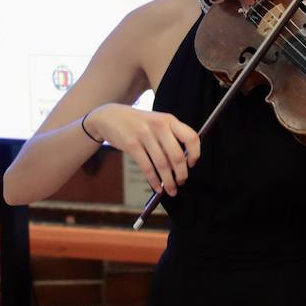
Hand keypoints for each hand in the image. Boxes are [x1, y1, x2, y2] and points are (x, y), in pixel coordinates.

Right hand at [83, 104, 199, 195]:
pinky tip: (158, 187)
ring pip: (162, 164)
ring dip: (169, 181)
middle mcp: (158, 126)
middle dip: (181, 173)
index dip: (195, 153)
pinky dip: (154, 180)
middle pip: (177, 155)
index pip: (191, 137)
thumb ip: (170, 136)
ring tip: (172, 189)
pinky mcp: (131, 145)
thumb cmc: (137, 122)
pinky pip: (147, 167)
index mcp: (169, 119)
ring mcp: (144, 135)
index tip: (192, 164)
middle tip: (182, 181)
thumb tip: (183, 162)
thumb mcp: (156, 121)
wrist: (110, 116)